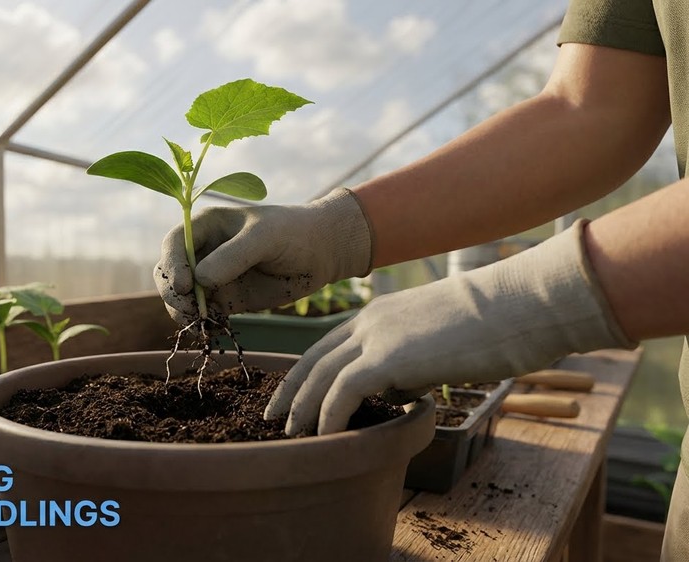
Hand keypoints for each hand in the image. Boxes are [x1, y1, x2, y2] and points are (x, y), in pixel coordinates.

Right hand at [154, 188, 373, 325]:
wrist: (321, 252)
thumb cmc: (293, 232)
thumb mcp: (264, 238)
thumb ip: (233, 256)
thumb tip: (200, 280)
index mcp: (206, 226)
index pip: (174, 244)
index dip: (172, 265)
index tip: (184, 285)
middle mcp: (203, 250)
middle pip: (169, 274)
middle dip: (173, 293)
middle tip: (190, 311)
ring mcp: (212, 276)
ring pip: (181, 298)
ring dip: (184, 312)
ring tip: (203, 322)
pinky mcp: (226, 299)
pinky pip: (203, 314)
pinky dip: (202, 324)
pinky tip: (214, 330)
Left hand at [265, 221, 634, 435]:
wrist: (521, 303)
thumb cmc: (496, 322)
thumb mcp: (440, 342)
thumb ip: (411, 363)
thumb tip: (397, 391)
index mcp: (379, 314)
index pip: (327, 346)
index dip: (306, 373)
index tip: (291, 396)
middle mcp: (368, 322)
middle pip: (313, 360)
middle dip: (291, 392)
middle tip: (274, 419)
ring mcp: (376, 336)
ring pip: (321, 376)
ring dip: (304, 409)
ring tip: (293, 437)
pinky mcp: (390, 356)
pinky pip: (343, 390)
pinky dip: (330, 416)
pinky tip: (326, 437)